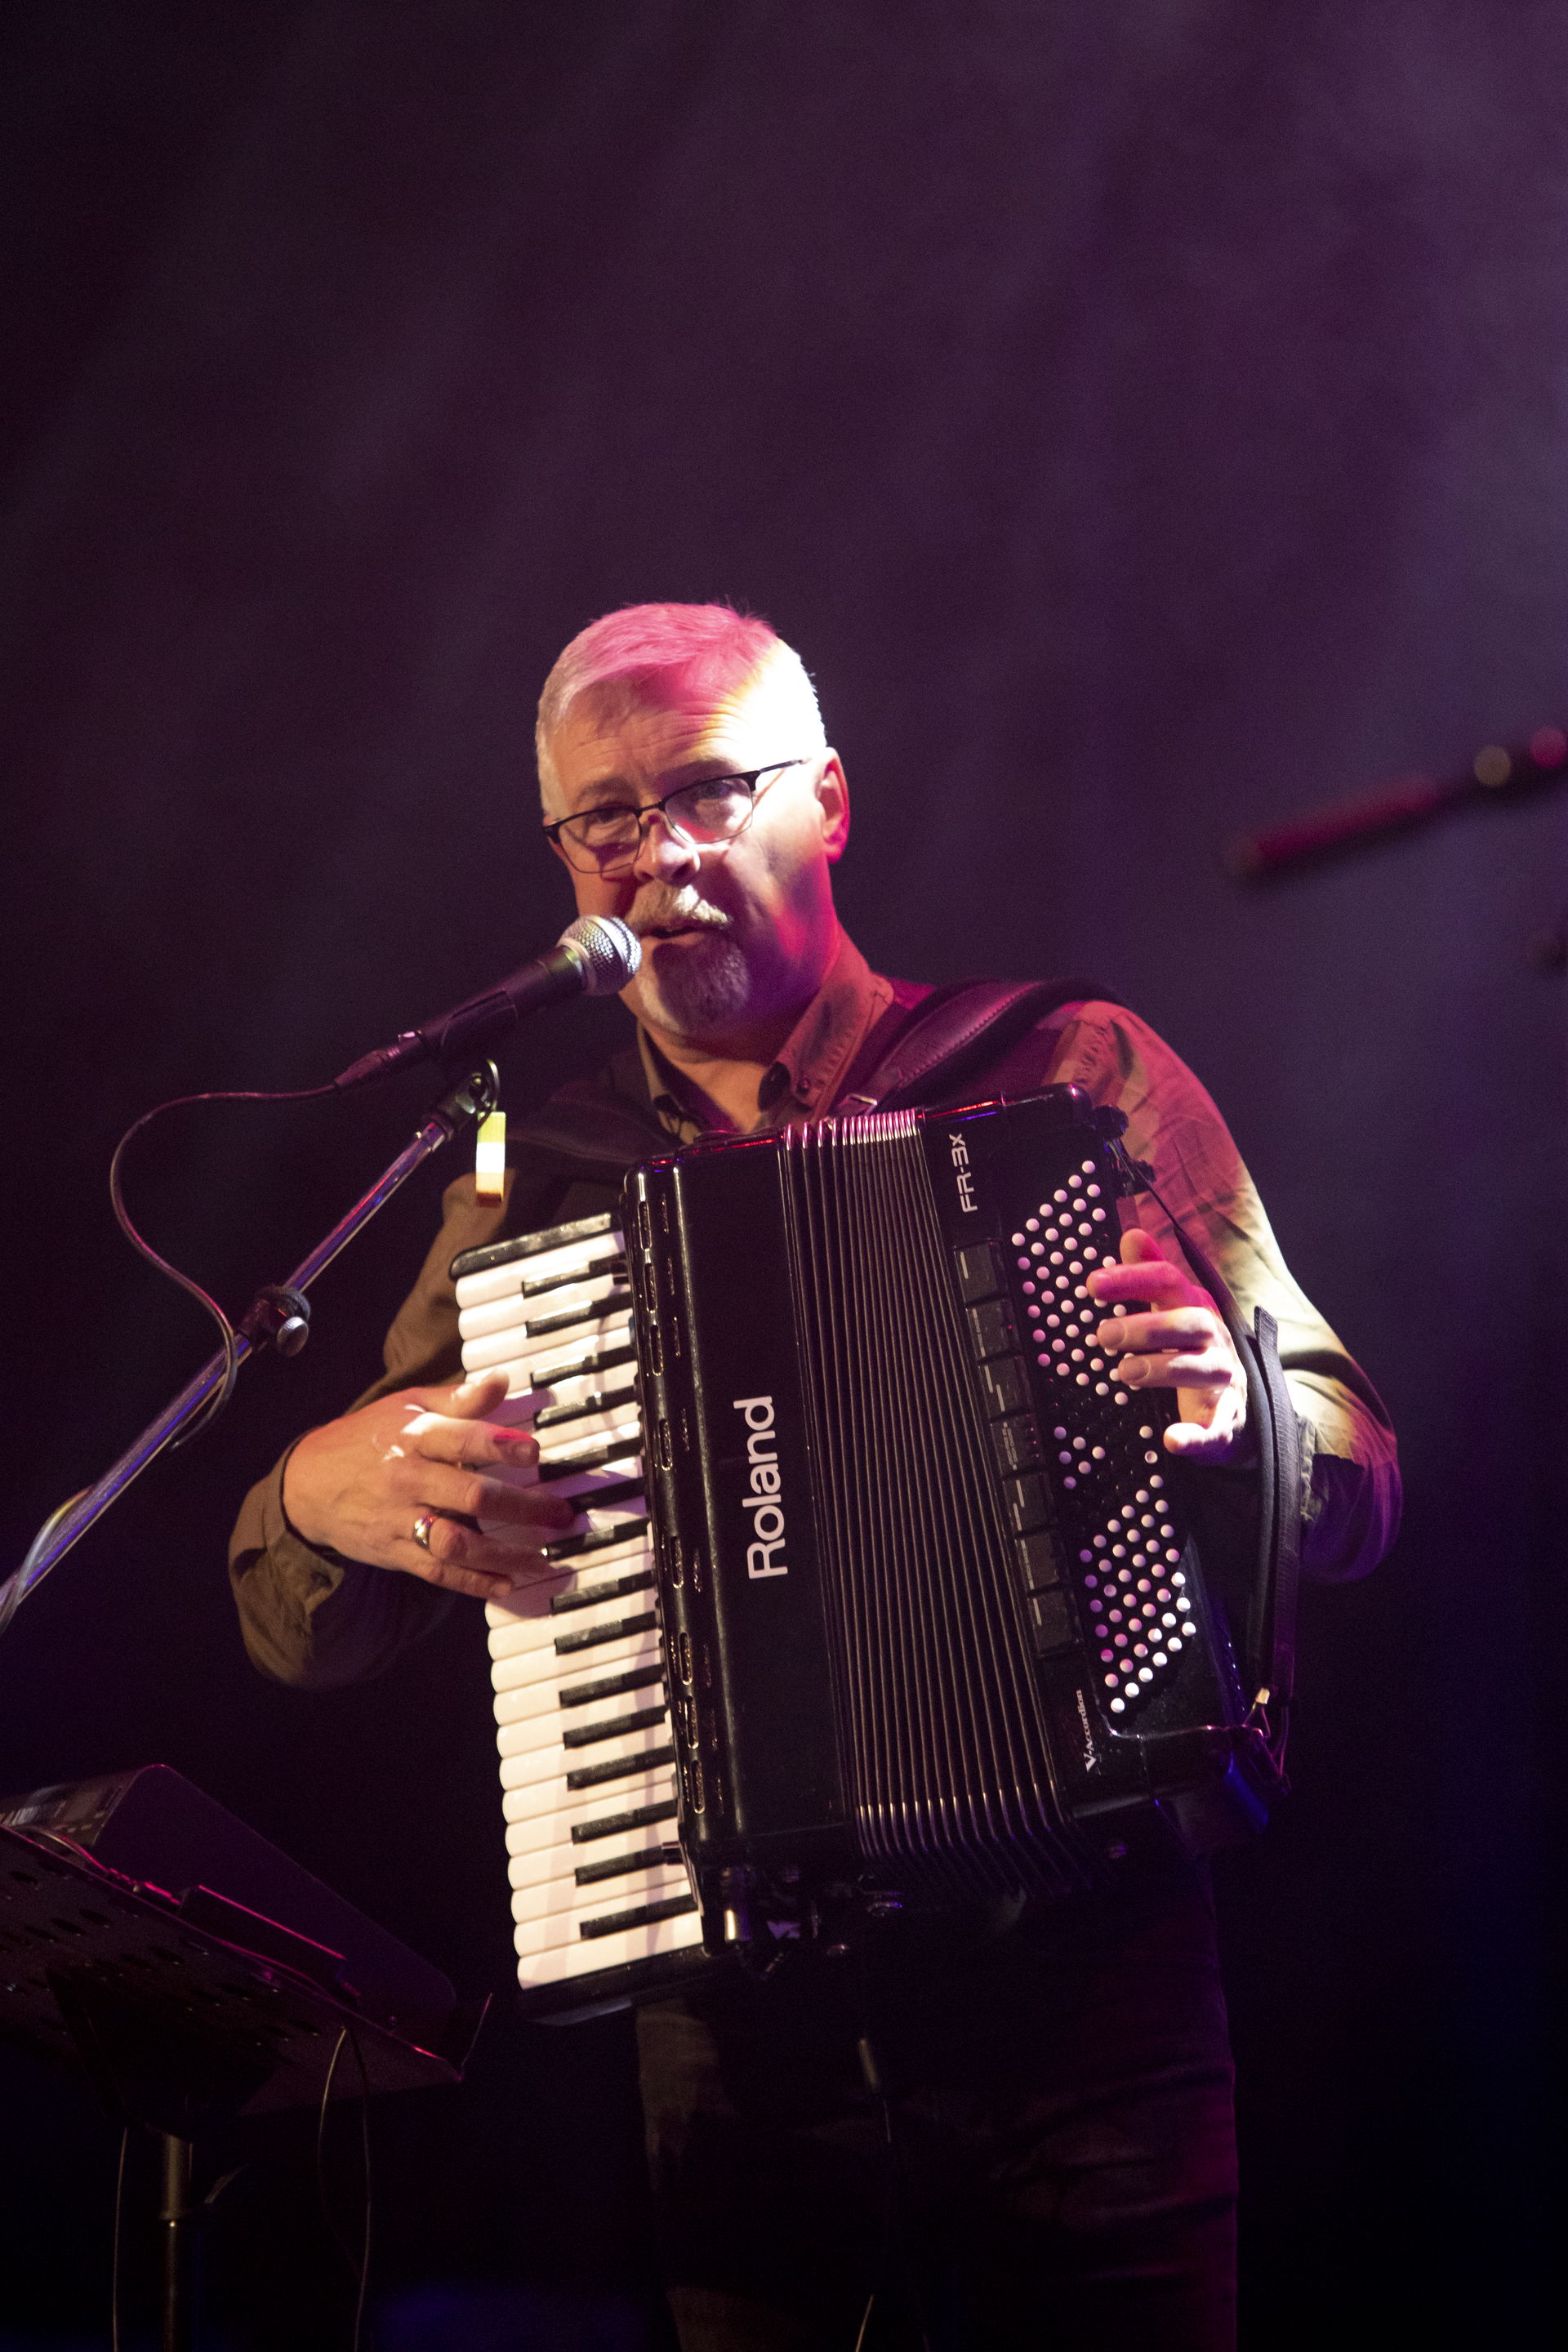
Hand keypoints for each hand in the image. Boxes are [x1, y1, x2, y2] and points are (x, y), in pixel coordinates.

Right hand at [281, 1370, 575, 1601]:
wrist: (308, 1484)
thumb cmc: (368, 1438)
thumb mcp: (407, 1406)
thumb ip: (459, 1399)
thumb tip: (503, 1380)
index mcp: (413, 1436)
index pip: (460, 1438)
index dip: (499, 1444)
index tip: (534, 1451)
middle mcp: (409, 1479)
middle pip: (470, 1495)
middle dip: (521, 1507)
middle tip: (561, 1513)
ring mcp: (401, 1520)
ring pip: (457, 1542)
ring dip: (504, 1553)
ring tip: (543, 1556)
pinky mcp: (396, 1552)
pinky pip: (438, 1571)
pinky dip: (474, 1582)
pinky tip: (507, 1584)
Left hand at [1086, 1229, 1249, 1464]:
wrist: (1233, 1408)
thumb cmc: (1191, 1349)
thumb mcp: (1173, 1309)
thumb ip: (1151, 1272)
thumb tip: (1132, 1233)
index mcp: (1196, 1307)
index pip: (1169, 1282)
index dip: (1132, 1279)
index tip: (1092, 1284)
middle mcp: (1214, 1340)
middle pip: (1191, 1323)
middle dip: (1148, 1326)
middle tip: (1104, 1334)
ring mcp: (1223, 1380)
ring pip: (1203, 1369)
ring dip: (1163, 1369)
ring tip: (1124, 1373)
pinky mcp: (1225, 1421)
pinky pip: (1215, 1428)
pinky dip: (1194, 1436)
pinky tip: (1171, 1439)